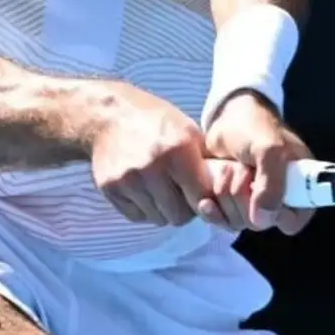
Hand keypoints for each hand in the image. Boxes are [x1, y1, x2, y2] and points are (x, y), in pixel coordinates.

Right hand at [90, 84, 231, 228]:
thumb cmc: (156, 122)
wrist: (110, 115)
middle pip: (178, 215)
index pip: (201, 198)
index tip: (201, 193)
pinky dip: (144, 208)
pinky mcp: (111, 189)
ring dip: (163, 209)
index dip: (204, 199)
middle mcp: (153, 167)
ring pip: (157, 218)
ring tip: (162, 189)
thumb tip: (224, 193)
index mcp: (178, 151)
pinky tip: (144, 189)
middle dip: (184, 208)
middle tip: (181, 194)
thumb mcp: (188, 131)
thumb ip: (204, 162)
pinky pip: (137, 216)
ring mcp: (129, 180)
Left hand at [203, 91, 315, 235]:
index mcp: (299, 186)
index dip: (277, 213)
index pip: (294, 220)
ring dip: (228, 196)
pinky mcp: (232, 203)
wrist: (225, 118)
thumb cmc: (255, 127)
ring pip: (240, 222)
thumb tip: (262, 220)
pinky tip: (206, 201)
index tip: (261, 193)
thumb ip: (272, 184)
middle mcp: (278, 198)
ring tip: (227, 168)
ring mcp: (253, 203)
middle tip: (242, 168)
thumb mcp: (269, 149)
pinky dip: (214, 211)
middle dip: (245, 196)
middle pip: (261, 222)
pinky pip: (223, 222)